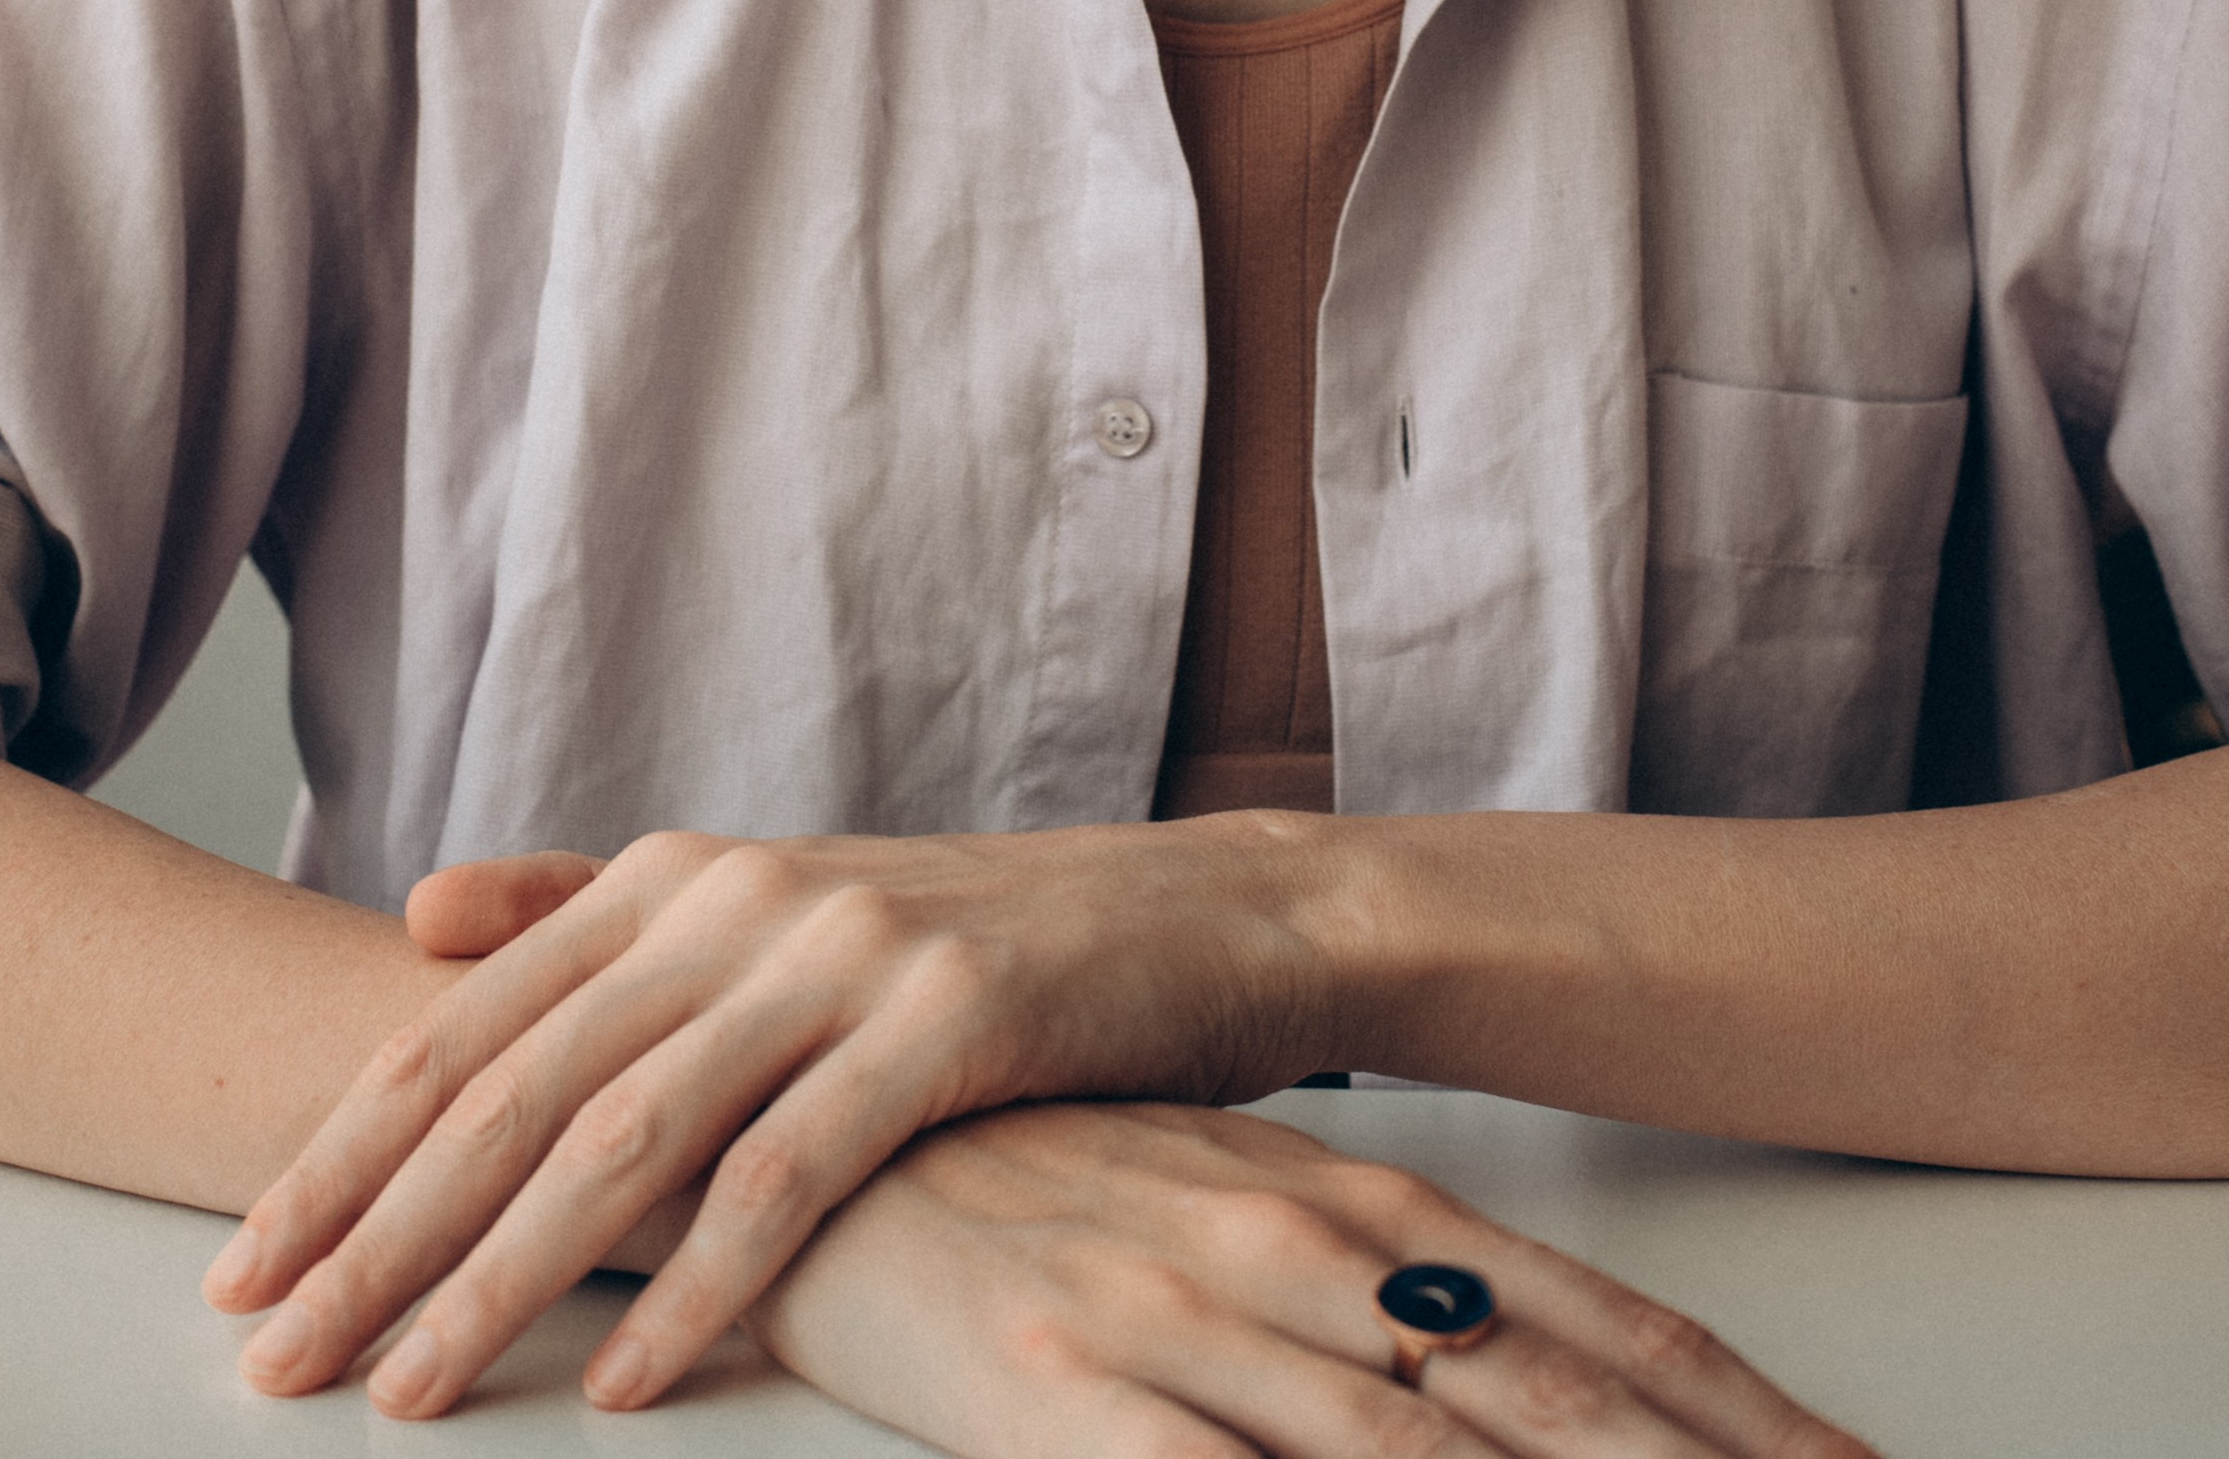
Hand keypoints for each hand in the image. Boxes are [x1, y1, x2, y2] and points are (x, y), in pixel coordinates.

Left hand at [205, 814, 1339, 1415]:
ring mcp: (839, 954)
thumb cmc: (963, 938)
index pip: (465, 1028)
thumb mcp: (769, 903)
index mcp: (676, 873)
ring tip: (404, 1391)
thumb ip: (596, 909)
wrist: (1188, 914)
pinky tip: (629, 1380)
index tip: (240, 1264)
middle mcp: (736, 898)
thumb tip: (417, 915)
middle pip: (516, 1088)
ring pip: (628, 1138)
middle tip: (270, 1354)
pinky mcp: (943, 1020)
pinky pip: (788, 1177)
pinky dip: (700, 1286)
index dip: (341, 1148)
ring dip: (502, 1279)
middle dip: (377, 1233)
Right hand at [751, 1101, 1879, 1457]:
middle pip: (1548, 1403)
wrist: (823, 1150)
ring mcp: (1183, 1329)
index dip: (1740, 1412)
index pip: (1598, 1326)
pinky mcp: (1061, 1401)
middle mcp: (1299, 1260)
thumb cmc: (1052, 1185)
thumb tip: (1522, 1375)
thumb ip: (1387, 1292)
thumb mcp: (1239, 1213)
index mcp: (1355, 1210)